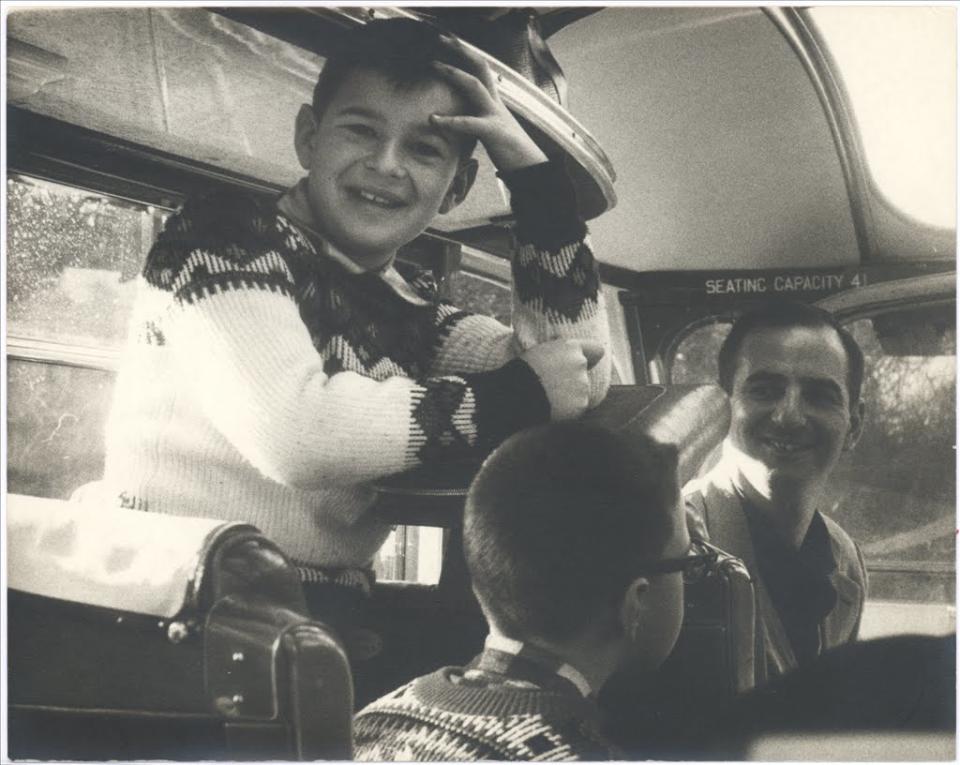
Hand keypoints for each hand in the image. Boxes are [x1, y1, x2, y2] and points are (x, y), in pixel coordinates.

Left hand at [429, 35, 548, 172]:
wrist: (532, 170)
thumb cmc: (511, 153)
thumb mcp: (493, 129)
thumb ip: (478, 119)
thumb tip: (462, 117)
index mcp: (495, 102)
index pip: (482, 69)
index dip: (466, 52)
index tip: (449, 40)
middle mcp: (496, 103)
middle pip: (480, 66)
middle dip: (461, 49)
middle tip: (440, 37)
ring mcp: (496, 116)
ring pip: (475, 86)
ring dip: (453, 73)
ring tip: (433, 65)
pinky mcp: (494, 133)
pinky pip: (470, 123)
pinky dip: (451, 121)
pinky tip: (433, 120)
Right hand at [520, 339, 604, 420]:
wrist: (514, 396)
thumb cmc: (520, 372)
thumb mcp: (539, 352)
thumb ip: (560, 353)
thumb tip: (576, 358)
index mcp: (570, 347)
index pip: (596, 350)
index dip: (591, 357)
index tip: (586, 362)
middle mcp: (580, 363)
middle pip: (583, 374)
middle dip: (572, 379)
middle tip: (550, 385)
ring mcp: (582, 385)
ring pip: (580, 392)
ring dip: (569, 395)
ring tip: (546, 397)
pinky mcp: (581, 405)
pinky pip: (576, 407)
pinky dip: (567, 410)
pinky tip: (551, 407)